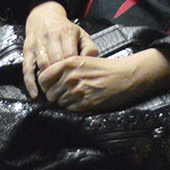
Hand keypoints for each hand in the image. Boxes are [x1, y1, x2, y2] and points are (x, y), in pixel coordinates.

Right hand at [23, 1, 96, 98]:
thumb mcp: (81, 34)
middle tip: (65, 89)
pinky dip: (30, 82)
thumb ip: (89, 48)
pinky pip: (27, 68)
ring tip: (53, 91)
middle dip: (60, 77)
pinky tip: (35, 94)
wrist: (44, 15)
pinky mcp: (27, 49)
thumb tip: (91, 63)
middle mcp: (51, 37)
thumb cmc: (66, 29)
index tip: (76, 81)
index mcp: (66, 33)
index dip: (72, 70)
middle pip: (56, 62)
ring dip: (47, 80)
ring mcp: (38, 43)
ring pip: (42, 64)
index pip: (70, 56)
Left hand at [39, 48, 169, 111]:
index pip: (43, 77)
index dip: (44, 84)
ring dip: (64, 101)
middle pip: (49, 93)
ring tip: (76, 95)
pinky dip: (73, 107)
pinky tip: (82, 100)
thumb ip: (64, 68)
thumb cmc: (106, 68)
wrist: (126, 76)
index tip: (50, 85)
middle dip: (54, 94)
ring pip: (58, 102)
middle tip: (65, 92)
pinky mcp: (84, 103)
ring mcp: (77, 91)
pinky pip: (69, 109)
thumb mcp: (83, 59)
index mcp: (69, 63)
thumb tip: (48, 80)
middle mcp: (71, 76)